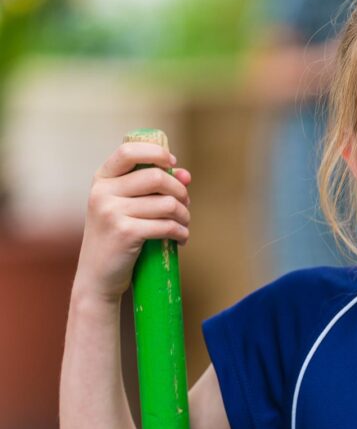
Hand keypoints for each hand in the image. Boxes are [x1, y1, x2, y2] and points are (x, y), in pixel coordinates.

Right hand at [75, 141, 191, 302]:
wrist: (97, 277)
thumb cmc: (116, 239)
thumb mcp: (126, 208)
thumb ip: (152, 188)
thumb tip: (186, 174)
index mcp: (102, 180)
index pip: (128, 151)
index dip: (156, 153)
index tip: (172, 164)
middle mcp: (103, 192)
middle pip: (157, 177)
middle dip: (180, 191)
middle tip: (186, 205)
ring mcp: (112, 212)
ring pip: (167, 204)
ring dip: (185, 215)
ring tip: (184, 225)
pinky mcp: (125, 233)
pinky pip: (167, 226)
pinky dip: (181, 233)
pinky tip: (181, 238)